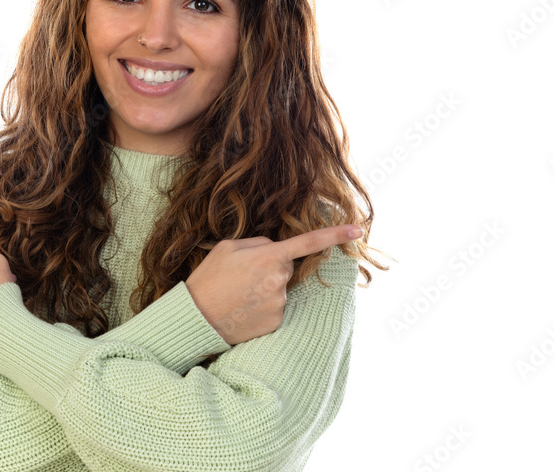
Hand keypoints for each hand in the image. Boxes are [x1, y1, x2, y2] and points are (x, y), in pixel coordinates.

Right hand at [185, 225, 361, 345]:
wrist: (196, 318)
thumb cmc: (209, 278)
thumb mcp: (228, 248)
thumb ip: (259, 242)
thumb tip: (277, 248)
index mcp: (268, 257)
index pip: (308, 242)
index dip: (335, 235)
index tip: (357, 231)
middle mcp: (278, 280)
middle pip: (286, 266)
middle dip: (270, 266)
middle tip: (241, 276)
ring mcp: (279, 303)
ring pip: (280, 287)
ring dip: (265, 287)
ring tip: (238, 293)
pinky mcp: (276, 322)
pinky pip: (276, 306)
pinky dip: (263, 306)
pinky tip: (243, 308)